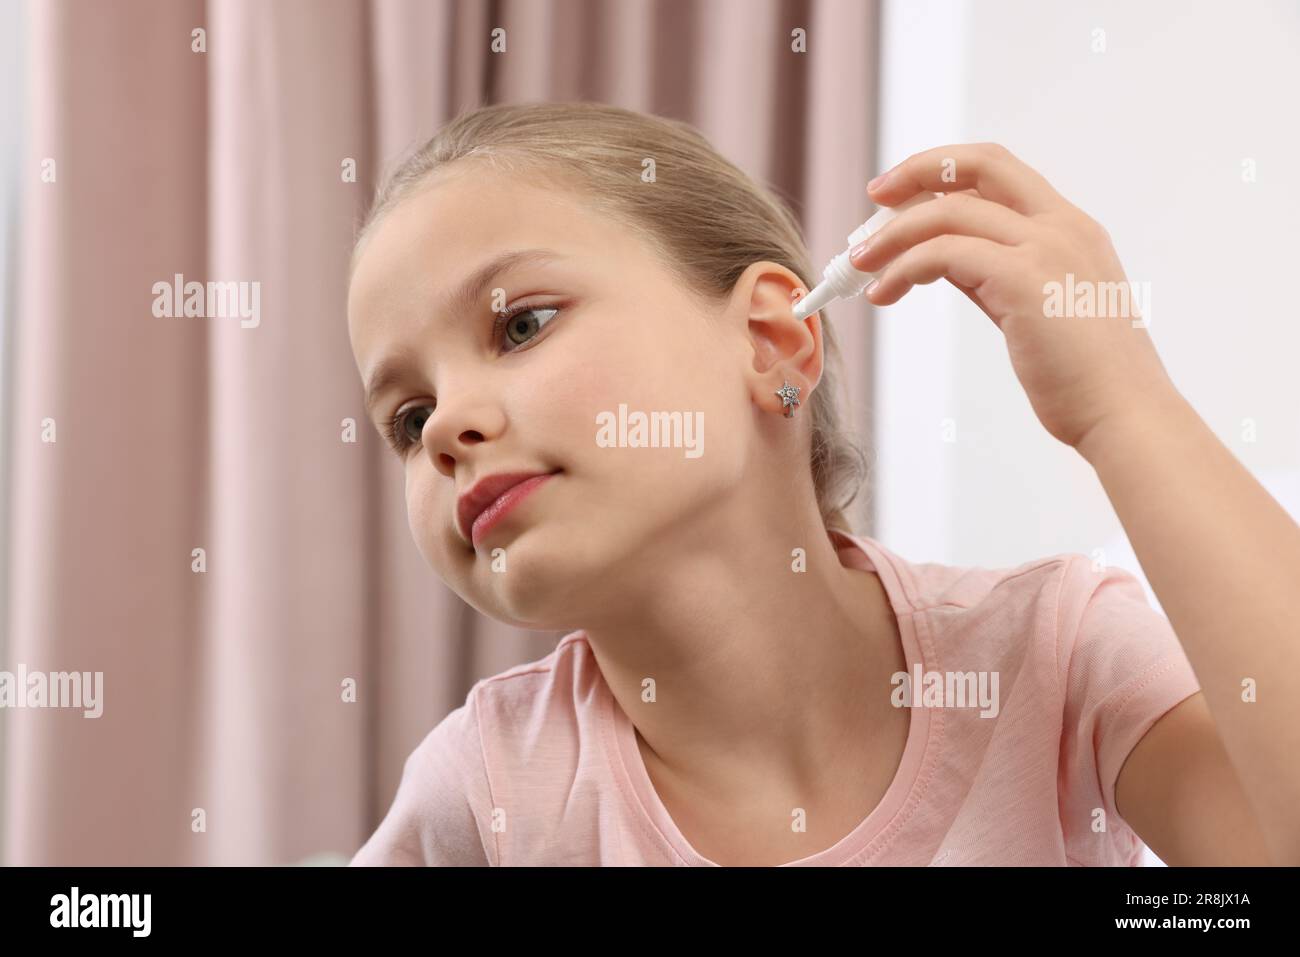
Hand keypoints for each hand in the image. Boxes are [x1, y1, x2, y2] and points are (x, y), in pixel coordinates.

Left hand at [852, 142, 1176, 450]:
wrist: (1125, 415)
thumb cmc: (1085, 378)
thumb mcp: (1037, 309)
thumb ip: (996, 275)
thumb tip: (944, 259)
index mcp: (1071, 229)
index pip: (999, 172)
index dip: (945, 170)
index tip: (901, 193)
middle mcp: (1062, 226)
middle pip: (978, 165)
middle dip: (916, 171)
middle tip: (872, 198)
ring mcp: (1046, 248)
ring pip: (947, 213)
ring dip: (892, 235)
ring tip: (858, 266)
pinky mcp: (1023, 279)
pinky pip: (943, 254)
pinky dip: (903, 268)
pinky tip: (884, 292)